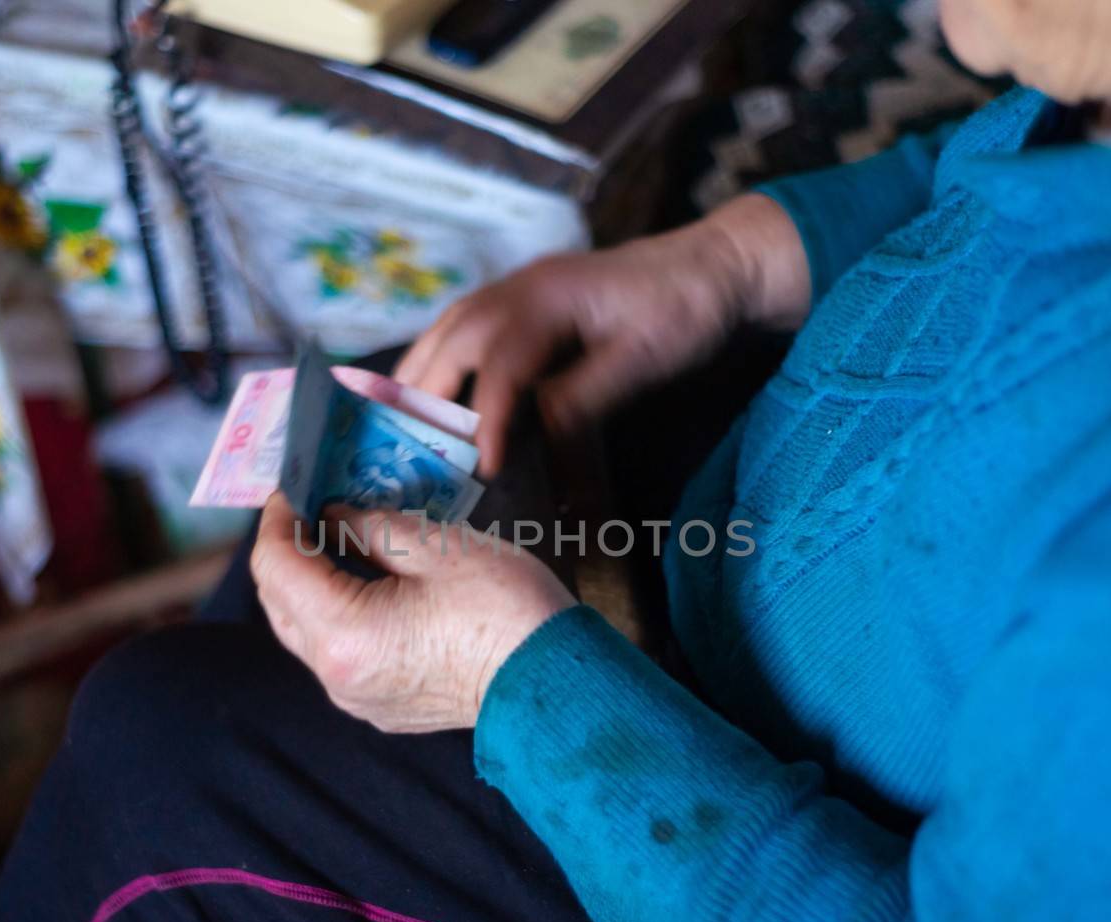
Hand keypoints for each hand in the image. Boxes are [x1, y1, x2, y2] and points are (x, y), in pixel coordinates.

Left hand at [250, 494, 576, 732]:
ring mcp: (357, 699)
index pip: (275, 566)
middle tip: (314, 505)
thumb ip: (368, 524)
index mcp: (344, 634)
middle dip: (289, 549)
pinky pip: (339, 654)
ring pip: (306, 631)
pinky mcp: (381, 708)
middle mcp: (338, 676)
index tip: (296, 486)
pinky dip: (338, 614)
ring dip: (312, 583)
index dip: (278, 517)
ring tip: (340, 539)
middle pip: (278, 602)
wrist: (555, 681)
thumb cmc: (504, 607)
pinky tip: (368, 583)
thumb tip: (331, 514)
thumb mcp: (435, 545)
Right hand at [394, 193, 808, 475]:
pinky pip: (464, 328)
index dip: (487, 419)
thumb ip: (586, 396)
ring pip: (449, 329)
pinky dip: (440, 360)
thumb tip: (534, 431)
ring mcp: (518, 289)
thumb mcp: (645, 360)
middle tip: (405, 451)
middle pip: (452, 340)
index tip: (482, 467)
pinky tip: (432, 393)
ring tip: (398, 425)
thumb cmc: (685, 310)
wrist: (712, 265)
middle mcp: (521, 287)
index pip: (501, 365)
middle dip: (423, 396)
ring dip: (420, 376)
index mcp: (549, 297)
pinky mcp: (524, 300)